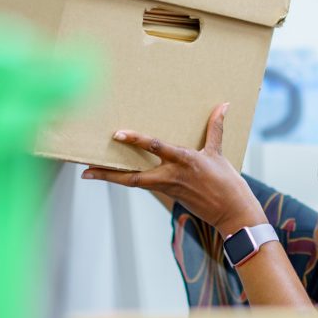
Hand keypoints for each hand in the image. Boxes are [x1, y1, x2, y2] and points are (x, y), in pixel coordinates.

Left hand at [82, 103, 266, 236]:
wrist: (231, 212)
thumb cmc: (227, 182)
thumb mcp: (219, 153)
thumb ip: (215, 128)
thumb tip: (223, 104)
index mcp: (184, 160)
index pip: (155, 147)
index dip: (136, 140)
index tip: (117, 134)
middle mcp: (171, 175)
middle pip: (133, 176)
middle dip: (109, 173)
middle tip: (86, 169)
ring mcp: (167, 187)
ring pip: (133, 182)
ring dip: (111, 178)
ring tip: (89, 172)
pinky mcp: (167, 194)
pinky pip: (143, 184)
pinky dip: (127, 178)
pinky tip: (113, 174)